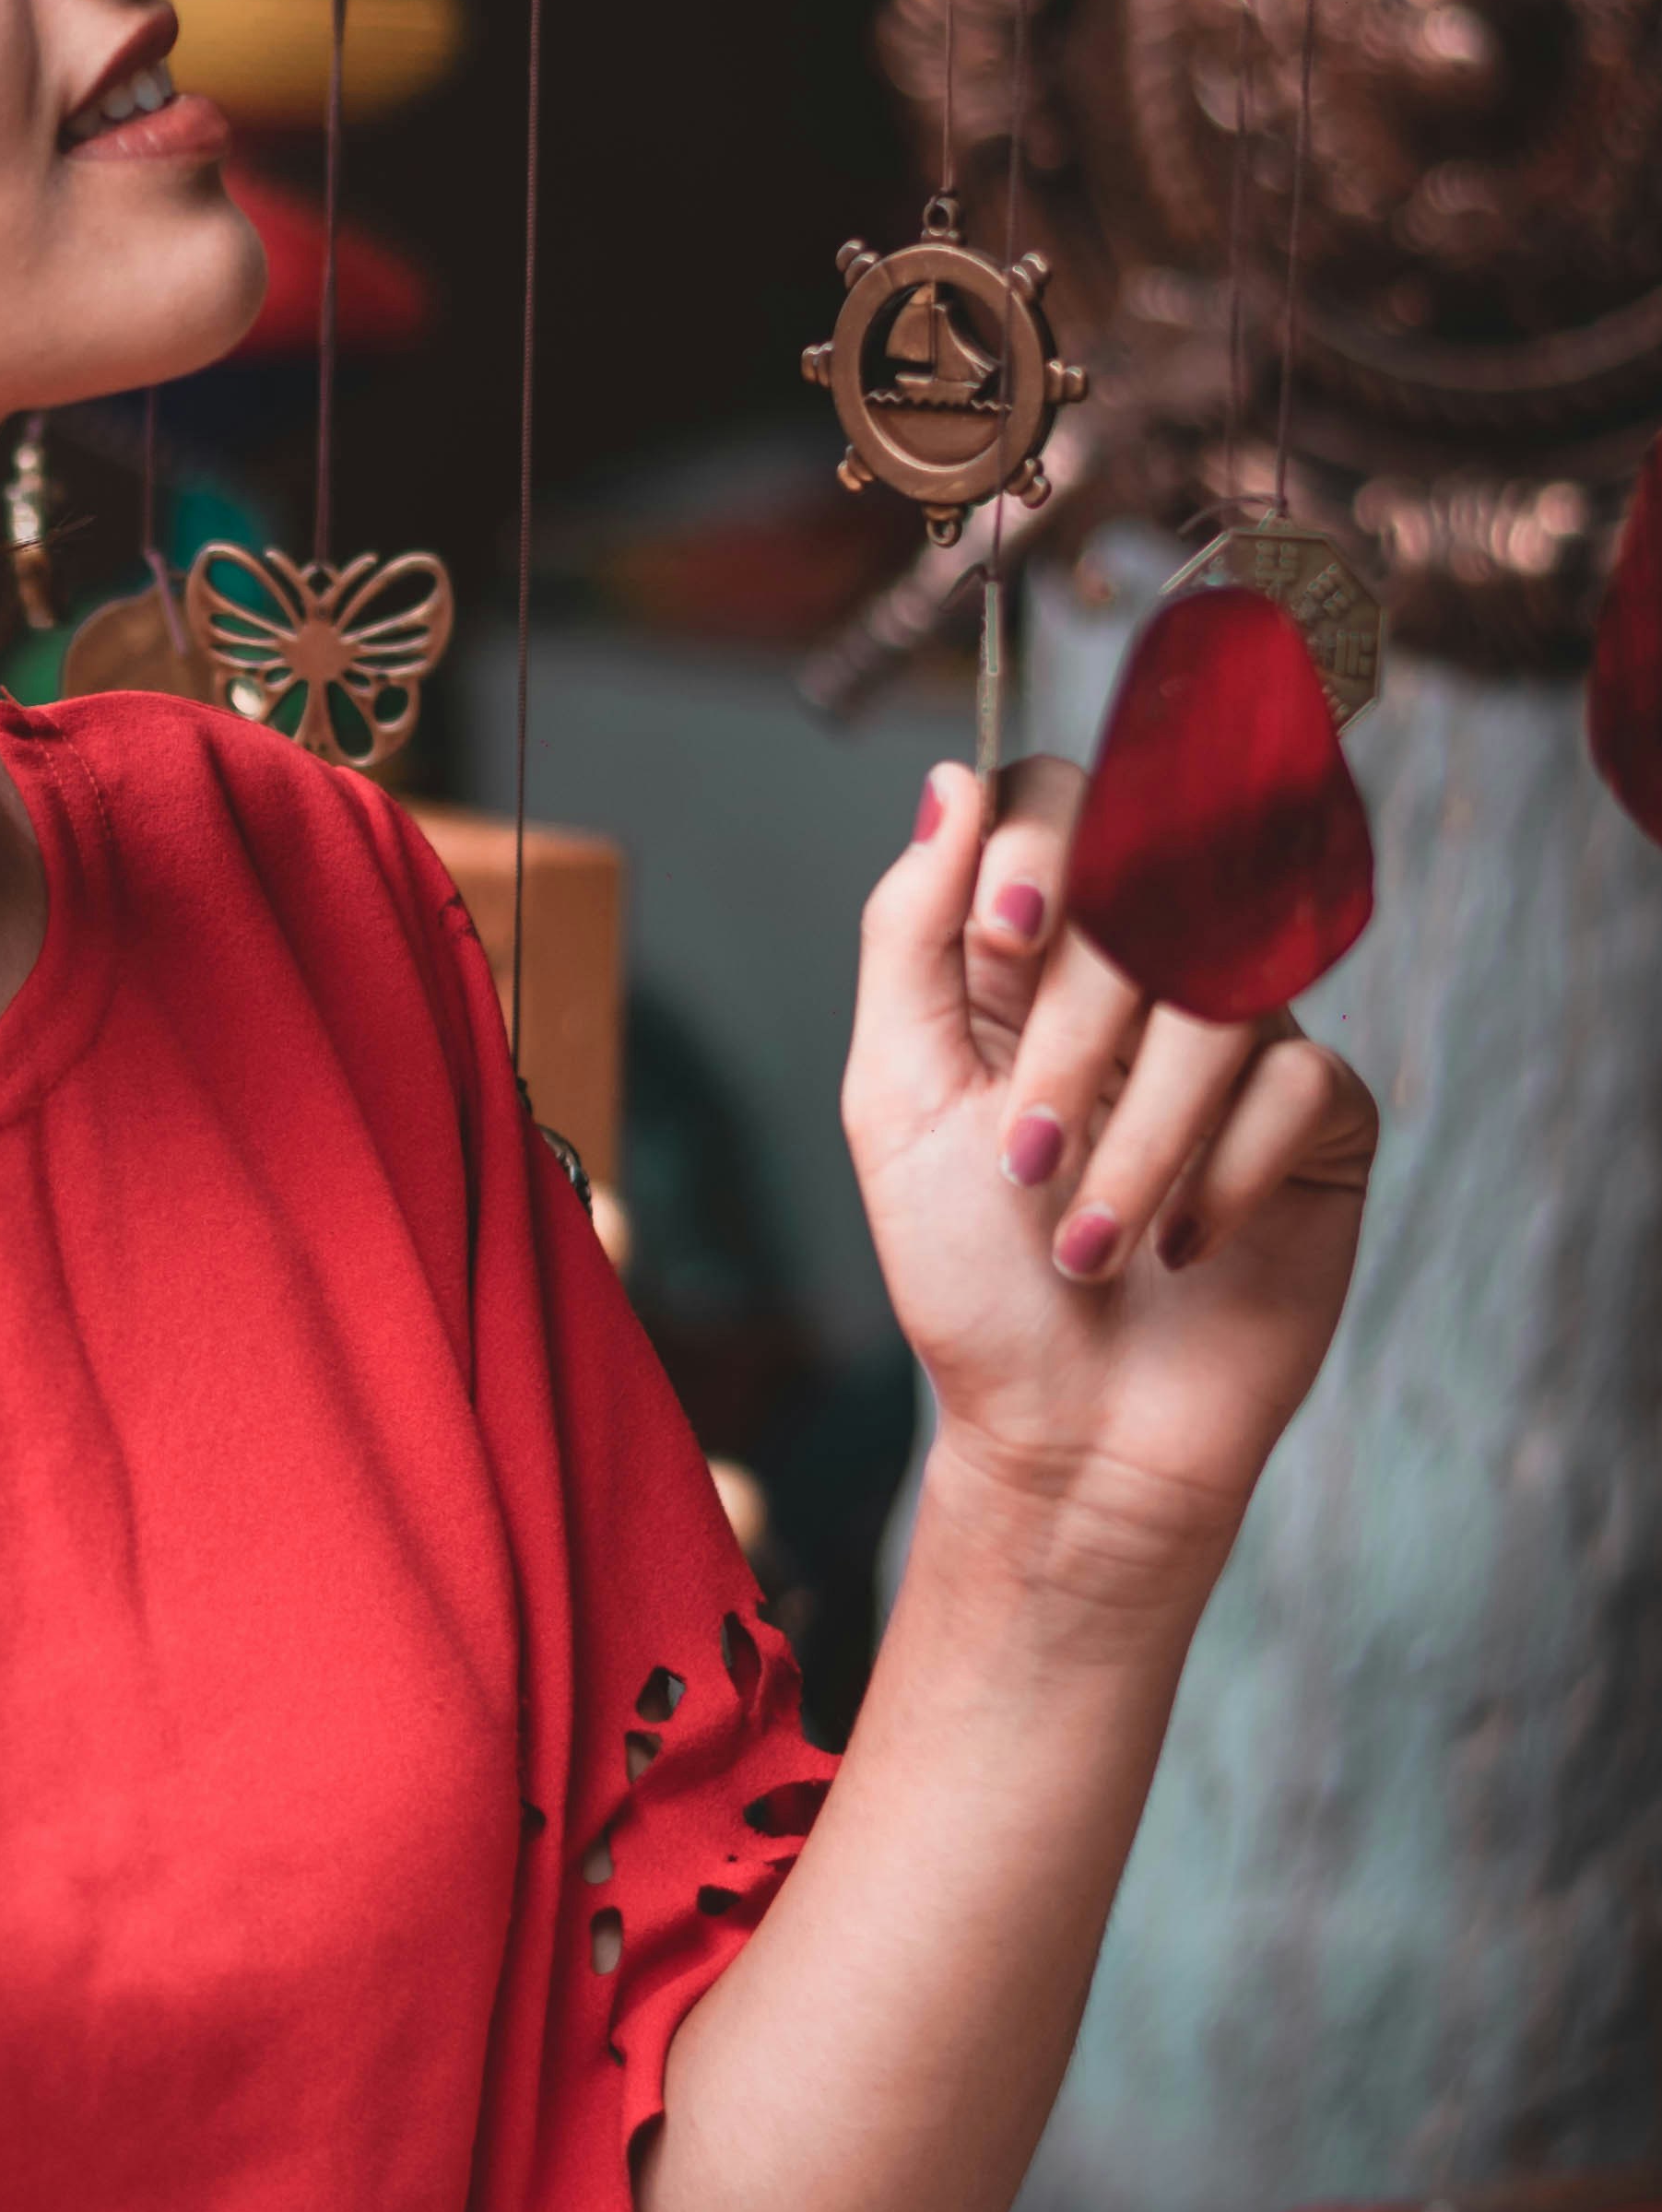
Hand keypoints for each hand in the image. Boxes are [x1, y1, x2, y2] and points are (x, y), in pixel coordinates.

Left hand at [841, 755, 1376, 1583]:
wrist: (1065, 1433)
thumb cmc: (967, 1274)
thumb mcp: (893, 1094)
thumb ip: (910, 931)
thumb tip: (951, 778)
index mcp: (1030, 949)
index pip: (1063, 798)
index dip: (1045, 847)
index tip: (1007, 941)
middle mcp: (1142, 972)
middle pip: (1147, 887)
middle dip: (1071, 1034)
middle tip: (1023, 1157)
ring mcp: (1239, 1035)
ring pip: (1221, 999)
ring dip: (1136, 1140)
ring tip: (1082, 1244)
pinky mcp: (1318, 1117)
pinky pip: (1295, 1082)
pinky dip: (1220, 1176)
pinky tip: (1179, 1248)